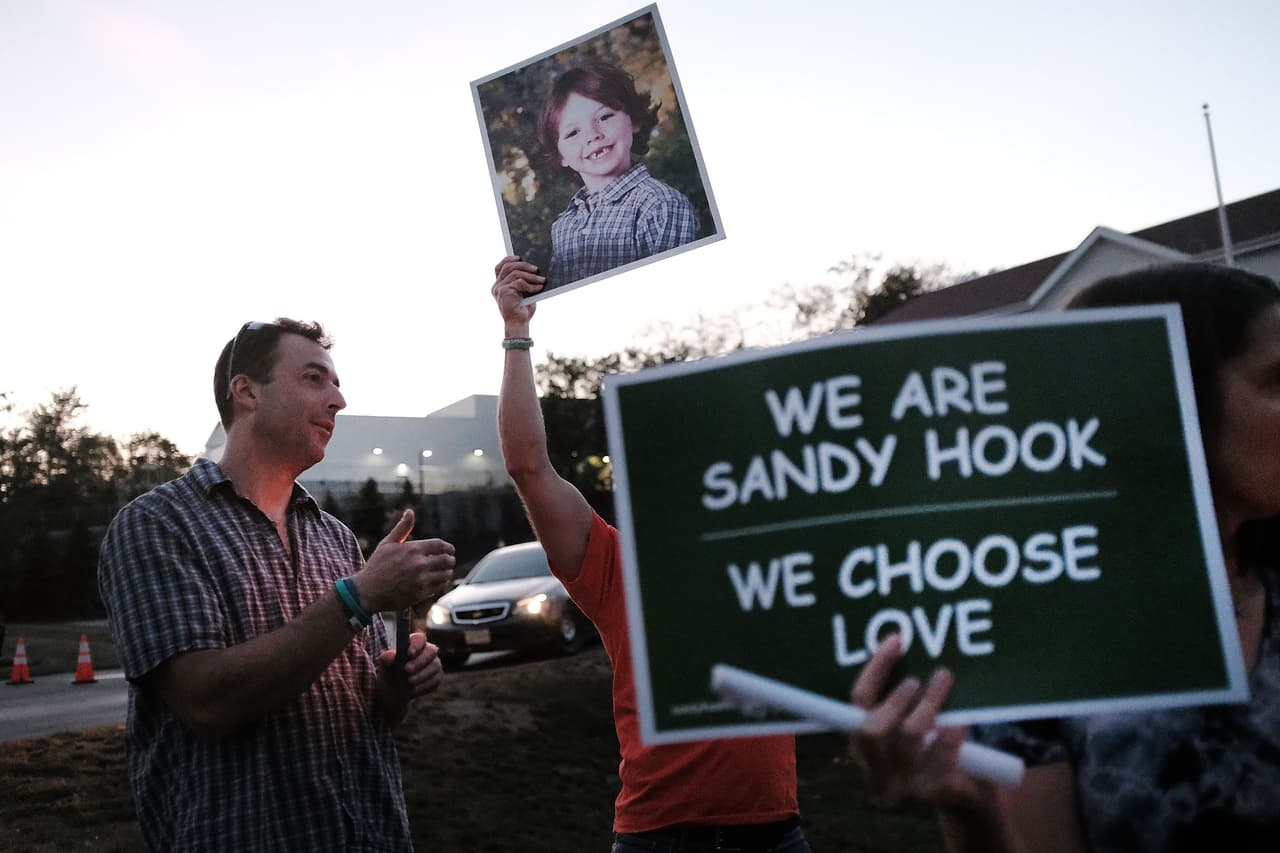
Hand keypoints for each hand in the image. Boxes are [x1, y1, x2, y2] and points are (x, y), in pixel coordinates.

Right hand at [359, 510, 455, 611]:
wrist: (366, 592)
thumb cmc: (377, 566)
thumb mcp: (387, 544)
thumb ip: (402, 528)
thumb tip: (410, 511)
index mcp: (412, 549)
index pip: (440, 545)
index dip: (448, 547)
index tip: (450, 550)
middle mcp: (418, 564)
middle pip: (447, 560)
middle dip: (450, 560)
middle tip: (449, 561)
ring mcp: (420, 580)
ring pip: (446, 574)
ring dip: (447, 572)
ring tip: (444, 571)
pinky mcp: (420, 594)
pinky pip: (439, 587)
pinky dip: (441, 584)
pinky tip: (436, 581)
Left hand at [378, 632, 442, 701]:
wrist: (393, 688)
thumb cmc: (390, 670)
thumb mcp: (385, 664)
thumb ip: (387, 658)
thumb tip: (390, 657)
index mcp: (415, 642)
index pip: (420, 638)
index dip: (416, 645)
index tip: (409, 653)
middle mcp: (428, 651)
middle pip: (431, 652)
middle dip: (419, 661)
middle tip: (407, 670)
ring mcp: (435, 664)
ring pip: (434, 667)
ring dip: (421, 676)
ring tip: (409, 682)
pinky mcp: (437, 678)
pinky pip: (434, 681)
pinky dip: (423, 686)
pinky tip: (413, 690)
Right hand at [491, 256, 544, 330]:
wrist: (519, 324)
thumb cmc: (522, 310)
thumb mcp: (523, 292)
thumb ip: (523, 281)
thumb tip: (534, 268)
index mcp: (499, 285)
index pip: (499, 267)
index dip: (508, 259)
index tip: (520, 257)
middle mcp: (496, 286)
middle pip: (508, 267)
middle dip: (524, 265)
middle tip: (536, 269)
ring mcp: (499, 289)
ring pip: (515, 273)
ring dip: (531, 276)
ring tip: (541, 279)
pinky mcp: (504, 292)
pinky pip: (519, 282)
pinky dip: (531, 285)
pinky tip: (539, 288)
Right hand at [847, 635, 989, 808]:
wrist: (966, 796)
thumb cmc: (933, 750)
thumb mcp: (910, 726)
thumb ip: (903, 698)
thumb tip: (908, 646)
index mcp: (862, 747)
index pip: (858, 701)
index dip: (874, 668)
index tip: (897, 641)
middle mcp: (875, 770)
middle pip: (872, 729)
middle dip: (896, 698)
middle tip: (918, 679)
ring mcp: (903, 786)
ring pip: (908, 737)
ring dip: (928, 704)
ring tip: (942, 681)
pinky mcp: (932, 793)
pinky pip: (941, 755)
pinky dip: (951, 733)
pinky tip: (960, 721)